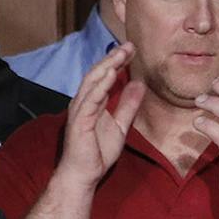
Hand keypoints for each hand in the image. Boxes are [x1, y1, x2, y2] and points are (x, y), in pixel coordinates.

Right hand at [58, 45, 142, 189]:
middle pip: (98, 74)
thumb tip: (139, 84)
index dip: (117, 61)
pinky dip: (101, 86)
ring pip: (92, 82)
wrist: (84, 173)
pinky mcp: (80, 120)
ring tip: (121, 53)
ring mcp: (80, 110)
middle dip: (113, 58)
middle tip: (129, 45)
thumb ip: (128, 105)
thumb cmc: (98, 152)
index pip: (105, 76)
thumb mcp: (121, 125)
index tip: (132, 49)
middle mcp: (84, 101)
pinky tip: (111, 74)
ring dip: (107, 66)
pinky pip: (91, 99)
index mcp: (93, 101)